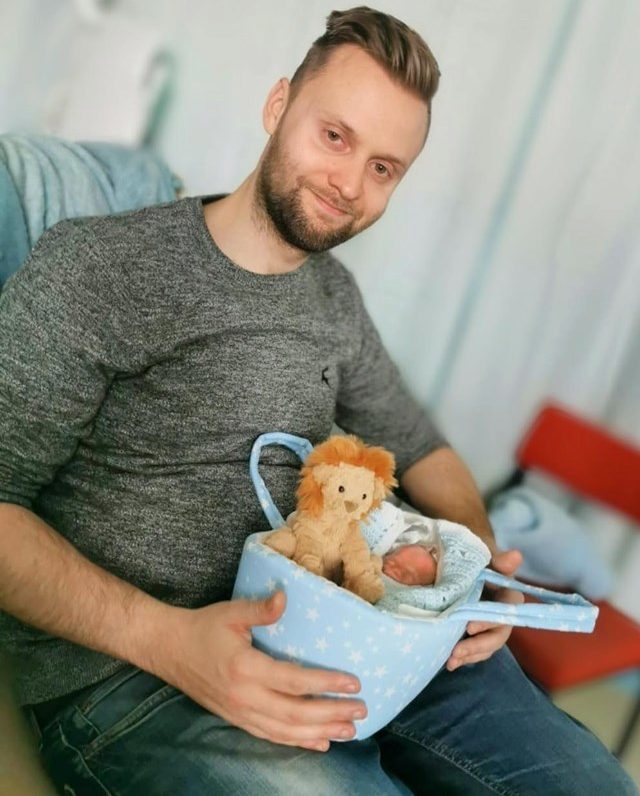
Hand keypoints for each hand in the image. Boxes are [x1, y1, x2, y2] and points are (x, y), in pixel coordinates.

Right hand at [153, 591, 365, 751]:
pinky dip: (298, 742)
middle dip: (332, 714)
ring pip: (286, 731)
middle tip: (361, 711)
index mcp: (246, 668)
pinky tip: (319, 743)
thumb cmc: (204, 627)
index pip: (294, 682)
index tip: (353, 683)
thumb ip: (262, 609)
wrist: (170, 649)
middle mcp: (245, 697)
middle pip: (296, 713)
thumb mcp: (232, 611)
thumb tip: (285, 598)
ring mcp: (240, 712)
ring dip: (320, 732)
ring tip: (349, 731)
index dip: (325, 684)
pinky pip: (272, 736)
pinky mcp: (237, 719)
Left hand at [446, 548, 523, 670]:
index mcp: (506, 591)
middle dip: (480, 644)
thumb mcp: (484, 552)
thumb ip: (498, 559)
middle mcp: (502, 610)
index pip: (507, 607)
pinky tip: (450, 663)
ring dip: (472, 654)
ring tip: (451, 660)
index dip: (490, 619)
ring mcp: (491, 623)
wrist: (461, 558)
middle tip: (458, 650)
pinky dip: (466, 657)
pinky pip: (478, 649)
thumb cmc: (476, 555)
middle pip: (499, 632)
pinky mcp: (479, 631)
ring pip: (489, 644)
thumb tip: (516, 555)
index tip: (469, 626)